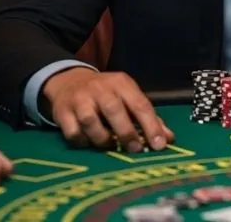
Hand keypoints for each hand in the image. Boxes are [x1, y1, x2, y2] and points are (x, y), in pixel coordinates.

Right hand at [43, 68, 173, 151]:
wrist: (69, 81)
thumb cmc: (107, 94)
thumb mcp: (128, 97)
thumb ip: (148, 117)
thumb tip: (168, 139)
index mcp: (121, 83)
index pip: (140, 103)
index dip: (151, 125)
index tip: (160, 144)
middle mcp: (100, 88)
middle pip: (114, 109)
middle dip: (126, 132)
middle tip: (136, 149)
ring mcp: (79, 99)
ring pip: (90, 121)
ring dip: (103, 138)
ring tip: (111, 146)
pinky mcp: (62, 112)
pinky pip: (73, 133)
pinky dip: (83, 142)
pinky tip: (90, 143)